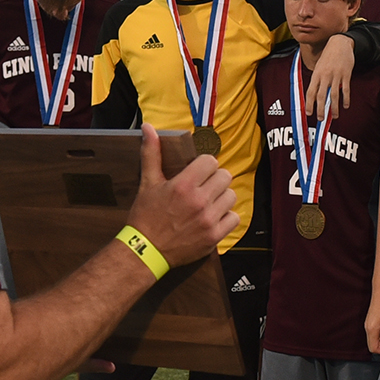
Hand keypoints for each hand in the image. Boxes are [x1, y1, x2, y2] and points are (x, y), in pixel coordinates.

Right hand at [125, 124, 238, 267]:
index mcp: (183, 185)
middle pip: (224, 177)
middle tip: (203, 187)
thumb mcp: (147, 183)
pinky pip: (234, 218)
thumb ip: (151, 153)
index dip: (205, 165)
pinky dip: (226, 217)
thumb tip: (148, 128)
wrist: (145, 251)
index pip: (211, 161)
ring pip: (231, 196)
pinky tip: (213, 217)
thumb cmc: (145, 216)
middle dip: (214, 179)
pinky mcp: (214, 237)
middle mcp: (199, 201)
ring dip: (221, 197)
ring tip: (208, 202)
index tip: (198, 172)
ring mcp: (208, 220)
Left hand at [306, 33, 355, 120]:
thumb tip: (315, 96)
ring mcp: (335, 75)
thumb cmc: (328, 57)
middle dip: (320, 109)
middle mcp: (324, 76)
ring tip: (335, 116)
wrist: (339, 43)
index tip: (309, 113)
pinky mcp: (346, 74)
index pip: (310, 92)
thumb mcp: (319, 67)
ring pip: (333, 95)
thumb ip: (318, 81)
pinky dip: (346, 99)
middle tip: (321, 119)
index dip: (309, 104)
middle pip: (320, 96)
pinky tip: (346, 105)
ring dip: (334, 107)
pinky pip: (345, 89)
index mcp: (316, 74)